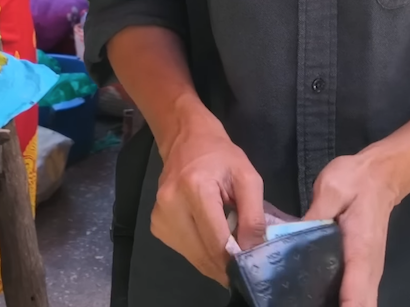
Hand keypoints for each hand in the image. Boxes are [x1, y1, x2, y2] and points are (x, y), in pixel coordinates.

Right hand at [151, 114, 264, 284]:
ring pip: (194, 258)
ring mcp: (160, 217)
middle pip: (203, 254)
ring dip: (215, 260)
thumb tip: (253, 252)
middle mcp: (171, 205)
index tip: (253, 268)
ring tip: (229, 245)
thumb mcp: (247, 178)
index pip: (216, 241)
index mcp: (194, 188)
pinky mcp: (156, 225)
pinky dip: (202, 252)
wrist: (186, 139)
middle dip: (227, 265)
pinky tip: (210, 236)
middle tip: (245, 264)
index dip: (236, 260)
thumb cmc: (221, 156)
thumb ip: (253, 216)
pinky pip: (185, 251)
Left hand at [303, 151, 407, 306]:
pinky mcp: (366, 269)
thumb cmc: (356, 181)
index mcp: (360, 250)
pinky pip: (360, 295)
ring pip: (364, 302)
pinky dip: (348, 303)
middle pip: (364, 304)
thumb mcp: (331, 190)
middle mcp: (370, 267)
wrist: (380, 175)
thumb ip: (313, 217)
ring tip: (310, 305)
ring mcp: (370, 271)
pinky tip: (322, 302)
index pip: (356, 290)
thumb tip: (288, 240)